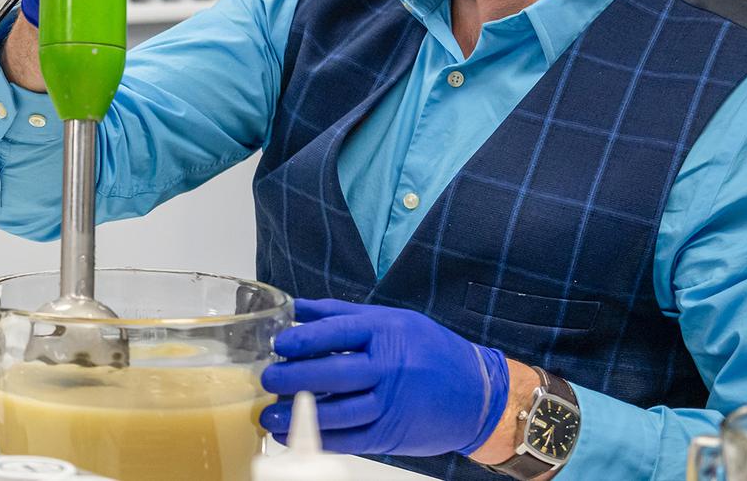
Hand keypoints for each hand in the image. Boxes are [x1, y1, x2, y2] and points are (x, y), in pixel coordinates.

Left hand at [259, 299, 510, 457]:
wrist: (479, 395)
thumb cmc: (432, 351)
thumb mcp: (393, 320)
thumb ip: (342, 315)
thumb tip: (295, 307)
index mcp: (388, 332)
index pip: (340, 331)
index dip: (305, 338)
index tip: (279, 344)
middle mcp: (390, 367)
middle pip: (335, 372)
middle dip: (295, 377)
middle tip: (267, 379)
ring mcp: (392, 403)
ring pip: (339, 411)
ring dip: (299, 415)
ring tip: (268, 414)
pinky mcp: (392, 433)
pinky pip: (350, 439)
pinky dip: (317, 439)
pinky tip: (291, 435)